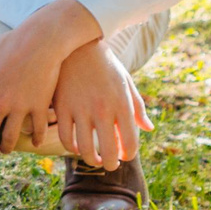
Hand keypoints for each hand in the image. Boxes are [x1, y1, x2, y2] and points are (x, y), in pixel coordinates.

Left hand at [0, 32, 60, 152]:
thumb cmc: (10, 43)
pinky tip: (34, 142)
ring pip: (10, 137)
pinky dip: (36, 139)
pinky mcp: (40, 106)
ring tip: (6, 148)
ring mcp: (21, 106)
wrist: (41, 40)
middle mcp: (0, 102)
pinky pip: (37, 130)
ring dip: (7, 147)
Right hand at [50, 41, 149, 168]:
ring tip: (94, 159)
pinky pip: (65, 138)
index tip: (125, 155)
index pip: (130, 143)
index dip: (128, 154)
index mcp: (122, 104)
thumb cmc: (105, 65)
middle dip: (111, 164)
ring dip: (91, 160)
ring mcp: (80, 110)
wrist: (77, 45)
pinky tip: (76, 146)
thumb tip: (148, 129)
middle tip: (111, 164)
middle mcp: (102, 110)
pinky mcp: (62, 107)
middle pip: (108, 152)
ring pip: (84, 150)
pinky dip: (71, 147)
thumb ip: (138, 108)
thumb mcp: (126, 82)